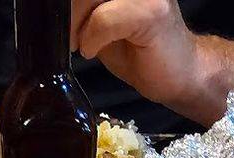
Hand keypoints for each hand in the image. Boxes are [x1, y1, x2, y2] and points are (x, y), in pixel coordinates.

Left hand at [71, 0, 201, 109]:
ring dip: (77, 24)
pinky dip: (92, 38)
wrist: (179, 73)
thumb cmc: (140, 49)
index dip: (68, 5)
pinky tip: (93, 50)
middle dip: (68, 11)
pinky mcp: (153, 11)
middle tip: (68, 36)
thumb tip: (53, 8)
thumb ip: (83, 8)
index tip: (65, 24)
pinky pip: (105, 19)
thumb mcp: (101, 20)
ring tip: (82, 43)